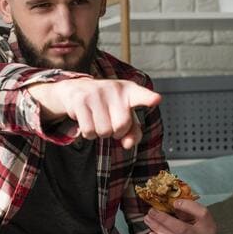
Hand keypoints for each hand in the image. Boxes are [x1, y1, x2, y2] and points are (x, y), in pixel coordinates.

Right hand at [28, 79, 160, 149]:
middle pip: (121, 127)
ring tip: (97, 119)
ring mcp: (96, 93)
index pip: (141, 95)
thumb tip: (127, 144)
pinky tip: (87, 121)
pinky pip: (89, 131)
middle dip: (115, 132)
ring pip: (104, 132)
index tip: (156, 100)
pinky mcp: (81, 100)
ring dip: (100, 133)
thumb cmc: (106, 105)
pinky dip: (88, 134)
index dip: (149, 98)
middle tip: (110, 121)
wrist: (77, 90)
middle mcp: (114, 89)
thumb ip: (133, 132)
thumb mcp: (123, 115)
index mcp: (130, 91)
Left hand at [144, 199, 216, 233]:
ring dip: (158, 228)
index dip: (188, 206)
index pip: (202, 213)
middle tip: (151, 211)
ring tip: (148, 220)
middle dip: (163, 218)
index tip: (174, 203)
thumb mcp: (197, 224)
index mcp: (208, 226)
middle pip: (182, 227)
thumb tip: (169, 204)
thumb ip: (187, 213)